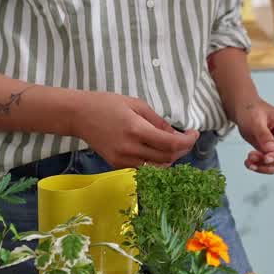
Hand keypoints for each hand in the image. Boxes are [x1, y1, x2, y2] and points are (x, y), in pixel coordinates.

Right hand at [69, 90, 198, 168]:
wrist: (79, 115)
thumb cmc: (108, 104)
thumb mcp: (137, 105)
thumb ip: (158, 121)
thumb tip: (176, 134)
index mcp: (137, 130)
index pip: (171, 144)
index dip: (188, 141)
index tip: (194, 133)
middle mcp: (130, 149)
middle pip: (167, 158)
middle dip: (182, 149)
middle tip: (186, 138)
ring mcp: (122, 160)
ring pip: (157, 168)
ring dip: (170, 158)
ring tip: (173, 145)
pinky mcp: (116, 166)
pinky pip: (143, 169)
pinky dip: (155, 162)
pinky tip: (157, 151)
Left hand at [232, 98, 273, 173]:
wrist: (244, 113)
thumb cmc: (252, 111)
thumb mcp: (255, 120)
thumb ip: (263, 134)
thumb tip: (272, 149)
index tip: (266, 158)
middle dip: (269, 161)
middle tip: (252, 157)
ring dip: (263, 166)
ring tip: (249, 160)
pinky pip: (271, 166)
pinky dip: (260, 167)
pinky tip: (249, 163)